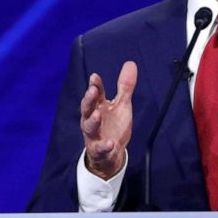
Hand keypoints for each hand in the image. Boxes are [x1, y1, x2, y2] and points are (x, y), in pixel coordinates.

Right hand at [80, 61, 136, 178]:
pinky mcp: (99, 150)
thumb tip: (130, 63)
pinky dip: (104, 146)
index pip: (95, 94)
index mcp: (98, 107)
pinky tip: (110, 143)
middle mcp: (92, 119)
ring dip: (93, 121)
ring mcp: (94, 135)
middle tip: (92, 91)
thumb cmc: (114, 126)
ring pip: (89, 127)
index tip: (94, 77)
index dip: (95, 86)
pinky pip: (100, 148)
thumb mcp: (122, 104)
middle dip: (89, 99)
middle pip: (87, 108)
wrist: (111, 154)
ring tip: (98, 114)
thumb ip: (125, 86)